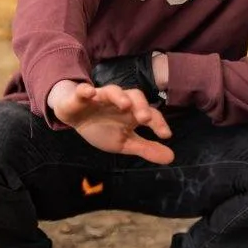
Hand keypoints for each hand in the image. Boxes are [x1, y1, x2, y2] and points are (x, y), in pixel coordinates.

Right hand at [47, 80, 173, 163]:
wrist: (76, 117)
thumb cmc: (103, 127)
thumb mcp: (124, 142)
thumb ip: (146, 148)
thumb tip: (171, 158)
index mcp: (131, 113)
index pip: (150, 113)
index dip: (159, 123)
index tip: (166, 135)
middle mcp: (119, 102)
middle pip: (135, 96)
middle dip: (141, 106)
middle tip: (145, 118)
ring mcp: (101, 97)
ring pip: (113, 91)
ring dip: (120, 96)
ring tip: (125, 105)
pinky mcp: (81, 96)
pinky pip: (83, 90)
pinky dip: (86, 90)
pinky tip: (90, 93)